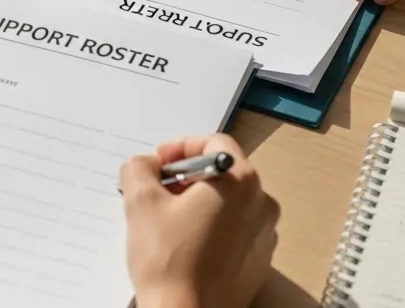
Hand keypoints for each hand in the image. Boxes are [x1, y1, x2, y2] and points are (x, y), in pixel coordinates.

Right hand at [121, 135, 279, 307]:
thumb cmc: (168, 261)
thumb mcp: (140, 203)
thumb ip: (140, 168)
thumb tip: (146, 164)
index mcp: (240, 181)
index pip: (215, 143)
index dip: (182, 146)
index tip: (160, 163)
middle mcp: (262, 203)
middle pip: (223, 172)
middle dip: (188, 177)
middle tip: (158, 191)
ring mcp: (265, 234)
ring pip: (230, 202)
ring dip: (200, 202)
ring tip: (169, 220)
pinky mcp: (259, 260)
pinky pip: (236, 230)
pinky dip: (213, 227)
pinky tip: (187, 244)